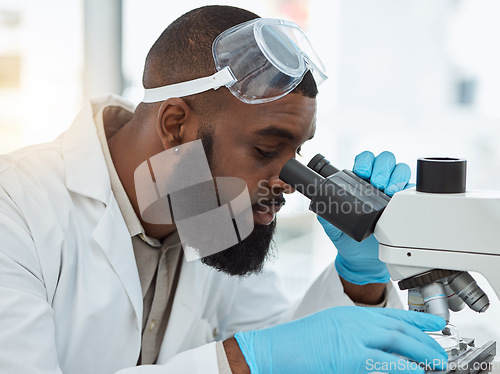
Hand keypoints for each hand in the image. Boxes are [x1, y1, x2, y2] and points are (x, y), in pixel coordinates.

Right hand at [234, 306, 447, 373]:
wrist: (271, 349)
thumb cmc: (296, 344)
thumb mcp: (329, 333)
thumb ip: (354, 337)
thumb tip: (379, 351)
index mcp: (348, 315)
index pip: (389, 313)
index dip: (415, 319)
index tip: (433, 324)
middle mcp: (353, 321)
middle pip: (397, 326)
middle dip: (423, 337)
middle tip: (440, 349)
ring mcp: (351, 336)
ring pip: (396, 340)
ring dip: (420, 350)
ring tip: (437, 361)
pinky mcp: (348, 356)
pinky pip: (384, 361)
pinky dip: (404, 366)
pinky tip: (417, 371)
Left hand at [319, 151, 411, 284]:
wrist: (362, 261)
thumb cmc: (347, 240)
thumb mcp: (332, 226)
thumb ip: (325, 214)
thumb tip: (321, 204)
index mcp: (358, 184)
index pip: (364, 161)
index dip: (365, 161)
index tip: (362, 171)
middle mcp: (376, 185)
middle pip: (385, 161)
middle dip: (381, 167)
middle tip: (376, 182)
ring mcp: (392, 194)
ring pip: (400, 170)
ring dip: (395, 175)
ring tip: (387, 189)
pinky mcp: (405, 205)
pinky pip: (412, 190)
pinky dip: (407, 189)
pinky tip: (398, 196)